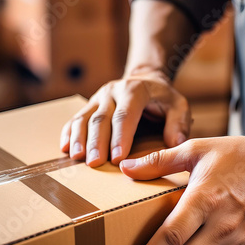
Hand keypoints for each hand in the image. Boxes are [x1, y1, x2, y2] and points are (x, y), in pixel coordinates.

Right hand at [60, 71, 190, 165]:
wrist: (145, 80)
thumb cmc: (162, 99)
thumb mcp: (178, 105)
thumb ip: (179, 123)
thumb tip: (174, 144)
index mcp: (135, 90)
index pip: (125, 116)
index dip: (120, 138)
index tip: (117, 159)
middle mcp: (113, 91)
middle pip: (101, 118)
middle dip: (97, 142)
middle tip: (94, 164)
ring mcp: (98, 97)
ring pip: (84, 117)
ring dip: (79, 138)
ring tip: (77, 157)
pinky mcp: (90, 105)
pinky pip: (75, 118)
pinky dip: (68, 133)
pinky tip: (65, 148)